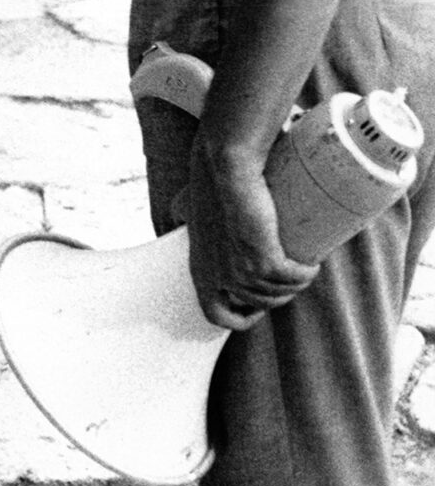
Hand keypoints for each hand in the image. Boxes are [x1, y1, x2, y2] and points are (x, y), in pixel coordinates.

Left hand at [184, 144, 316, 329]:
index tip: (257, 306)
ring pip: (280, 292)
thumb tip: (175, 215)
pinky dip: (306, 273)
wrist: (226, 167)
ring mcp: (242, 272)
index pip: (216, 316)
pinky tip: (310, 263)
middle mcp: (220, 277)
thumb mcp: (185, 208)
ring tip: (300, 266)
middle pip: (260, 304)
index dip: (239, 318)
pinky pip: (295, 278)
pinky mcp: (265, 261)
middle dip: (278, 294)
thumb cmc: (207, 182)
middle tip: (287, 275)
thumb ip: (177, 214)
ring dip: (295, 284)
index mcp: (200, 270)